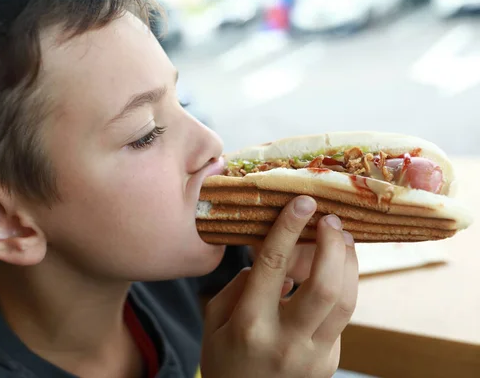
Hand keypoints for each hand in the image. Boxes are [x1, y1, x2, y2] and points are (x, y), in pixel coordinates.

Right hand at [201, 196, 358, 377]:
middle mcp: (285, 340)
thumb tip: (271, 260)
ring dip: (348, 262)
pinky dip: (340, 286)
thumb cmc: (223, 360)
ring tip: (341, 239)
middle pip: (325, 286)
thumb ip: (240, 286)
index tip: (303, 202)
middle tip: (330, 219)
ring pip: (346, 301)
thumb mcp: (214, 321)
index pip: (273, 266)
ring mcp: (313, 355)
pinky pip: (340, 316)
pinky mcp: (330, 362)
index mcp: (249, 325)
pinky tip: (332, 272)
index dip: (289, 228)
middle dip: (333, 244)